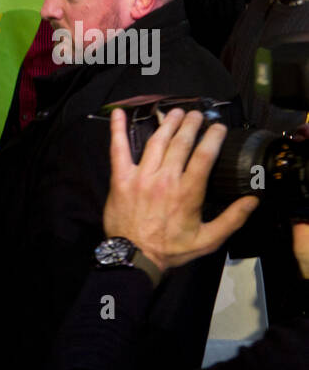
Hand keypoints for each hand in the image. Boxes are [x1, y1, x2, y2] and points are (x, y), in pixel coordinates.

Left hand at [103, 108, 259, 272]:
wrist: (133, 257)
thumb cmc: (170, 249)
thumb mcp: (207, 240)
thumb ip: (232, 219)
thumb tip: (253, 199)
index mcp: (188, 192)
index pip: (204, 155)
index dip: (212, 137)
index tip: (218, 127)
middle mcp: (165, 179)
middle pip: (181, 143)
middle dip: (191, 124)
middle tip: (197, 115)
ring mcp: (141, 177)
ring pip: (156, 142)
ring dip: (168, 123)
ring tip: (176, 113)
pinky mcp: (120, 179)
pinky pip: (118, 150)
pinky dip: (117, 130)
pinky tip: (118, 113)